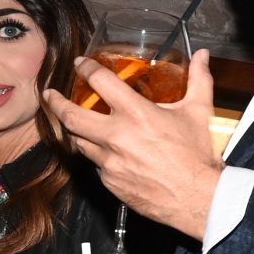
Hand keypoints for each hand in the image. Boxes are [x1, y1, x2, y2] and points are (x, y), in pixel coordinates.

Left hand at [43, 49, 223, 238]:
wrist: (197, 198)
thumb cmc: (197, 155)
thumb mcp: (199, 112)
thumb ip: (199, 79)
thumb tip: (202, 55)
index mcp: (136, 114)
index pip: (100, 82)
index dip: (86, 68)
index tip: (80, 64)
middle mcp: (116, 136)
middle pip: (71, 116)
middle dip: (56, 102)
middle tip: (50, 95)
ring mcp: (109, 161)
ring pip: (79, 141)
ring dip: (76, 131)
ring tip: (77, 124)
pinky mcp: (109, 181)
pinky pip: (96, 164)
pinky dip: (98, 155)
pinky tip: (108, 152)